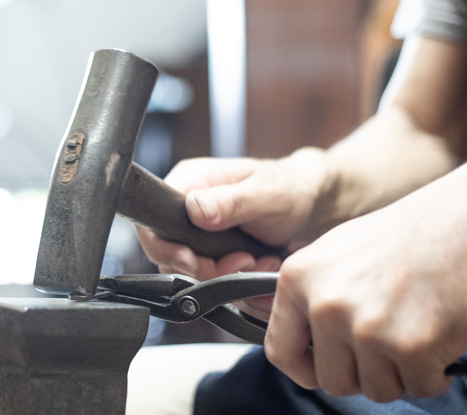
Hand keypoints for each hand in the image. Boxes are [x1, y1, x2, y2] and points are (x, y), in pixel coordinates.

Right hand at [135, 148, 329, 309]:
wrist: (314, 207)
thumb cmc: (291, 189)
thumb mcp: (265, 192)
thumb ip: (230, 202)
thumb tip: (194, 209)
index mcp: (190, 182)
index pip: (152, 222)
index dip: (167, 248)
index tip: (195, 261)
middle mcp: (188, 209)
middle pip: (169, 255)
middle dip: (206, 268)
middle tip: (242, 261)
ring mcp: (199, 234)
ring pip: (191, 273)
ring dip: (226, 276)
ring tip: (258, 260)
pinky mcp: (214, 255)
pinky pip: (212, 281)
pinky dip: (238, 283)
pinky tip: (260, 266)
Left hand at [264, 154, 466, 401]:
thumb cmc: (410, 233)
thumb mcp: (338, 251)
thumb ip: (314, 294)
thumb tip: (305, 335)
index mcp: (298, 278)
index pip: (279, 349)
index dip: (303, 368)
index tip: (321, 369)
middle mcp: (324, 304)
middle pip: (331, 379)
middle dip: (361, 372)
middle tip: (385, 348)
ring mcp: (365, 328)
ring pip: (374, 389)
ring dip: (398, 373)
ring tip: (414, 334)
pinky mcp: (409, 347)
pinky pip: (416, 387)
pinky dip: (432, 374)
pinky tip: (438, 341)